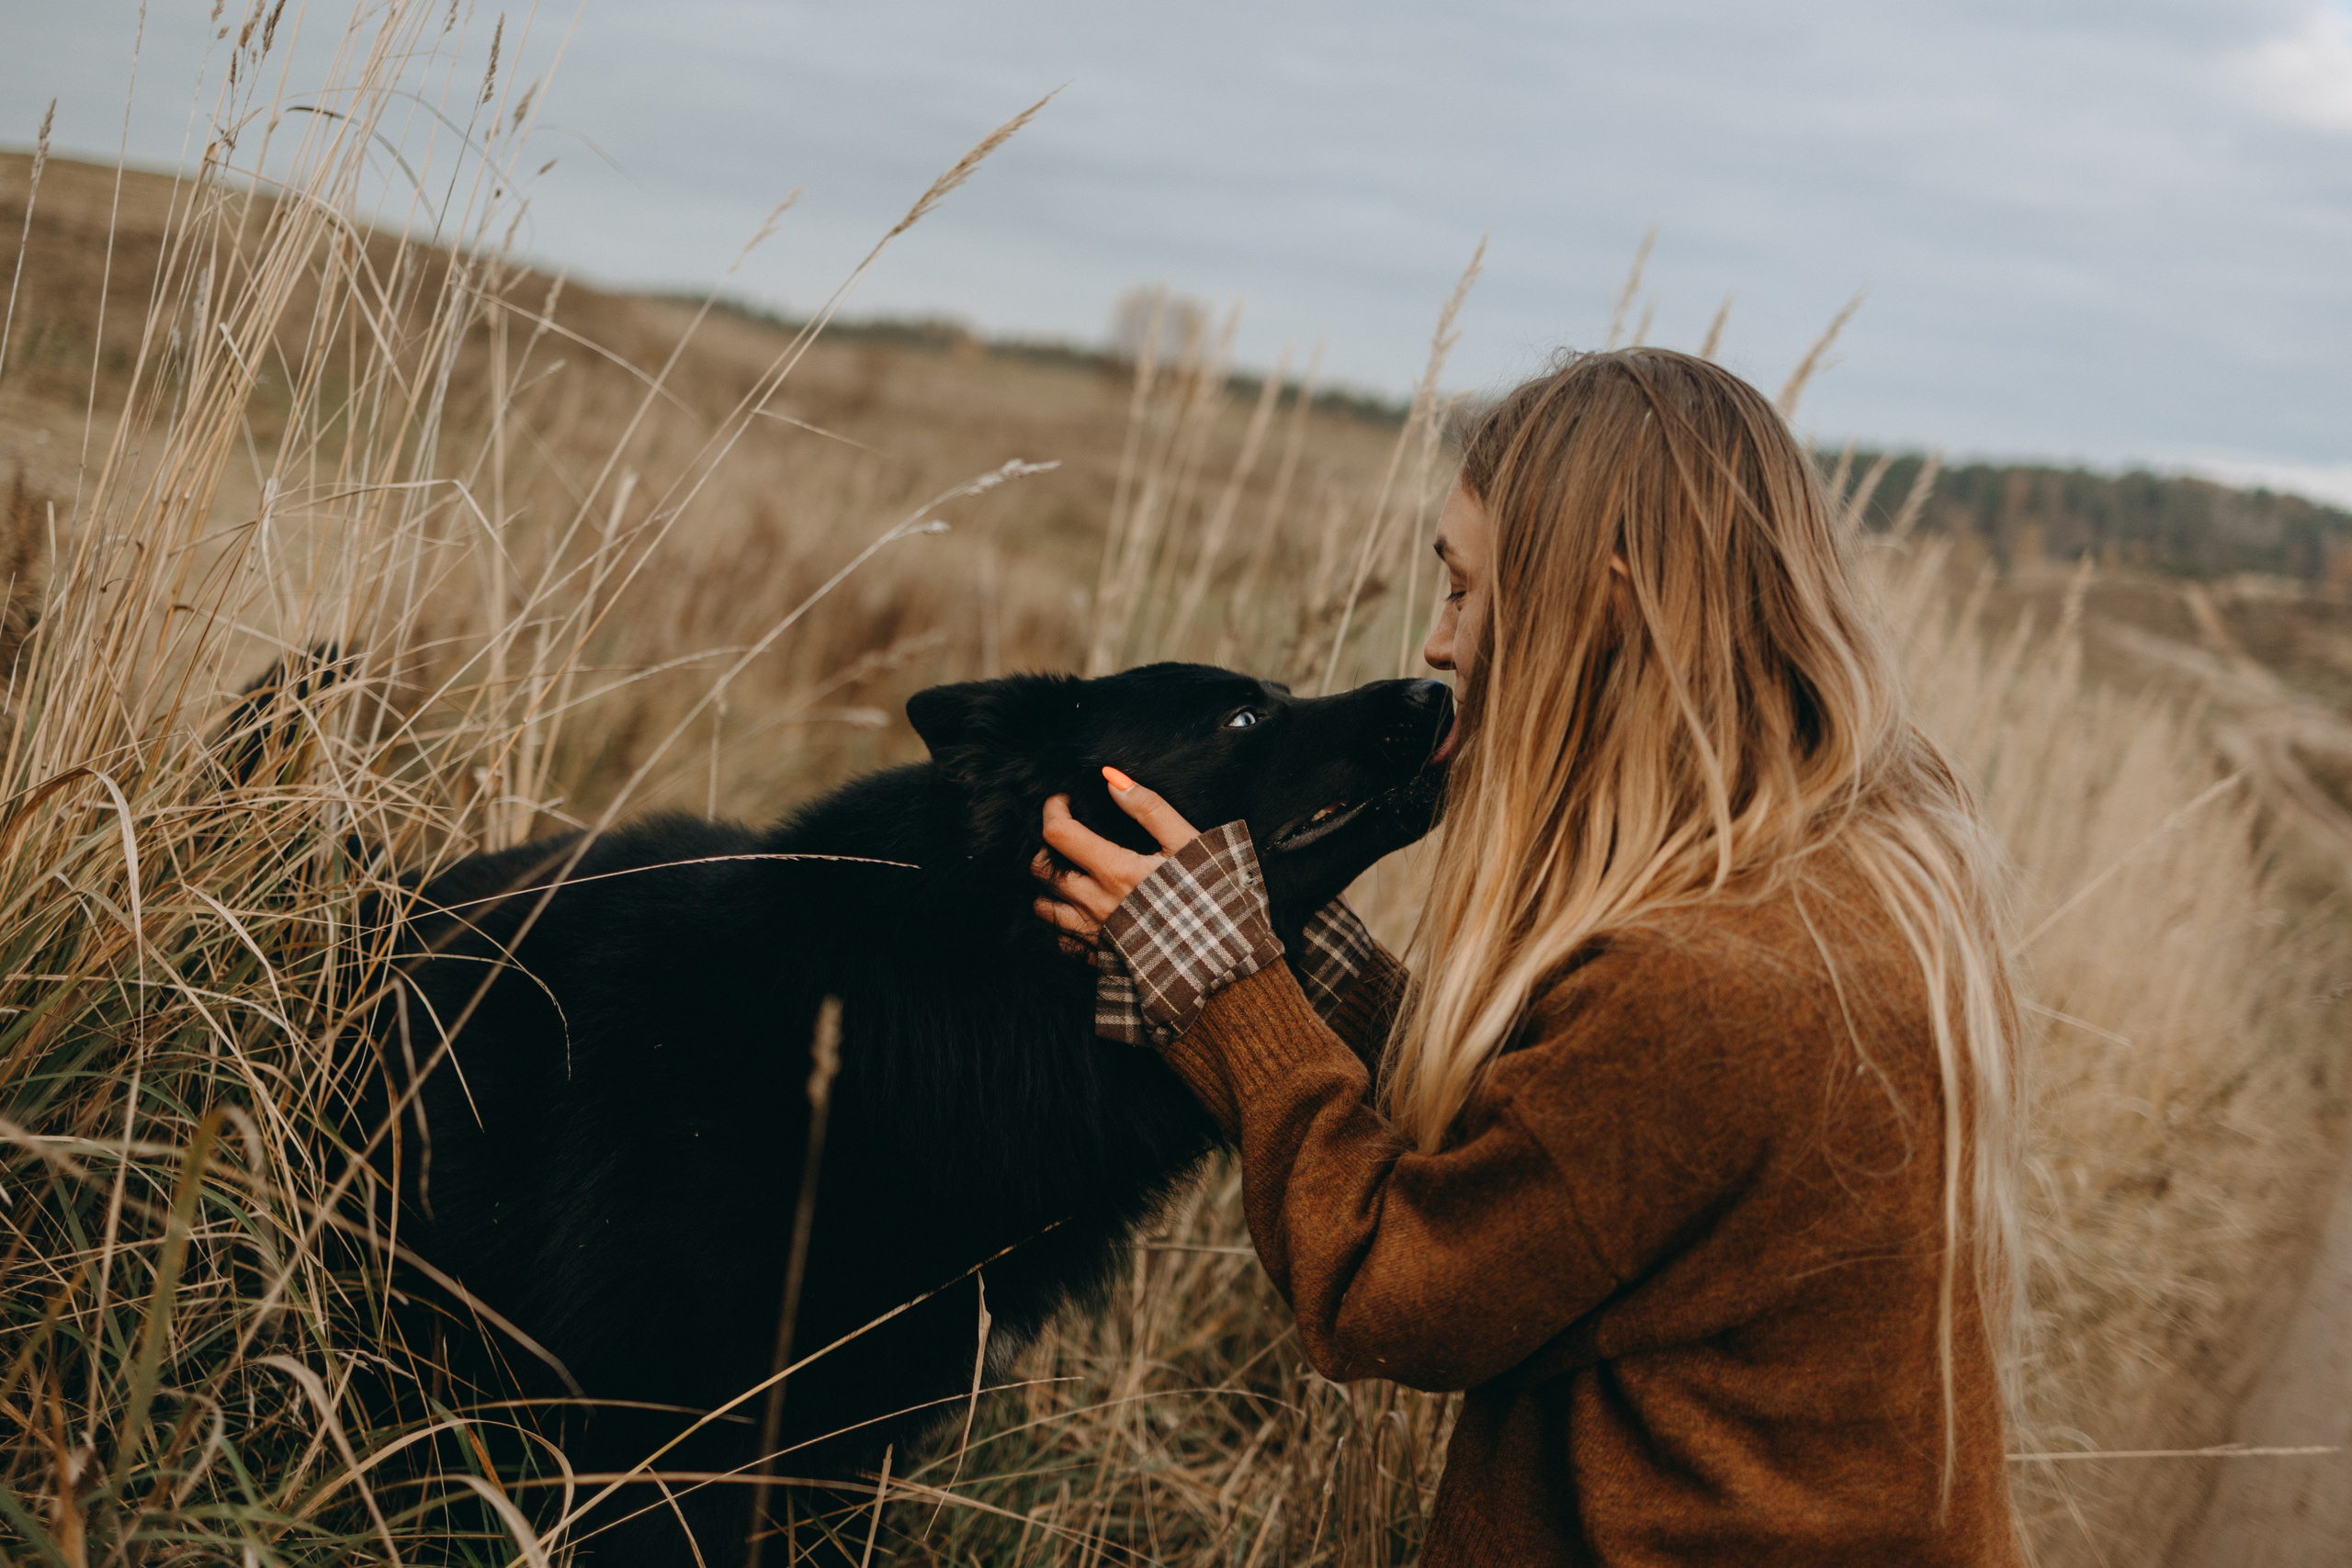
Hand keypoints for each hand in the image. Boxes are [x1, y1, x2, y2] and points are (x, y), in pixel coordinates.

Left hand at [1031, 768, 1202, 956]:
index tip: (1063, 800)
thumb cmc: (1211, 901)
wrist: (1225, 964)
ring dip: (1049, 887)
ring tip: (1069, 875)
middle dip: (1045, 847)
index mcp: (1115, 872)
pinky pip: (1062, 941)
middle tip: (1065, 838)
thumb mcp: (1189, 845)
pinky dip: (1062, 923)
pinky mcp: (1099, 960)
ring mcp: (1094, 936)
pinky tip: (1081, 912)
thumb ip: (1150, 809)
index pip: (1059, 834)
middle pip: (1041, 871)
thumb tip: (1113, 780)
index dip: (1053, 809)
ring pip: (1044, 908)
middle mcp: (1095, 905)